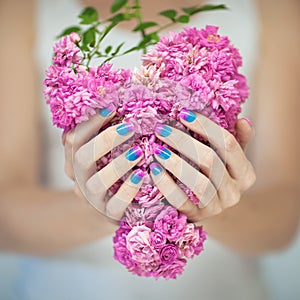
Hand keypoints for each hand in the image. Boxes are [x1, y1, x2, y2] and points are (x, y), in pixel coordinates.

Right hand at [63, 106, 144, 220]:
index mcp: (74, 160)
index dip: (91, 122)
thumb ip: (103, 136)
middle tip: (131, 127)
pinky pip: (116, 204)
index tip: (112, 108)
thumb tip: (116, 106)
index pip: (74, 138)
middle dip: (106, 139)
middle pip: (82, 157)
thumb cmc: (108, 174)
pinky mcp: (108, 214)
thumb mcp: (101, 155)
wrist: (106, 210)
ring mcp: (92, 199)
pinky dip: (129, 189)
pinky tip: (142, 175)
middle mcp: (79, 179)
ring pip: (97, 181)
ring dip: (118, 164)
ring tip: (139, 151)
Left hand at [150, 110, 255, 222]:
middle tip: (161, 129)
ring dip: (175, 163)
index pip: (228, 143)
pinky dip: (166, 184)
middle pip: (210, 161)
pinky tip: (153, 169)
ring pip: (198, 183)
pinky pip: (181, 201)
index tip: (183, 114)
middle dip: (183, 141)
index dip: (205, 126)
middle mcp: (234, 192)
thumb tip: (243, 119)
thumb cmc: (215, 176)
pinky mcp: (196, 217)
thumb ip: (237, 140)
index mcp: (245, 174)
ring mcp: (216, 207)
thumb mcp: (229, 159)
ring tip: (157, 149)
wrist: (207, 209)